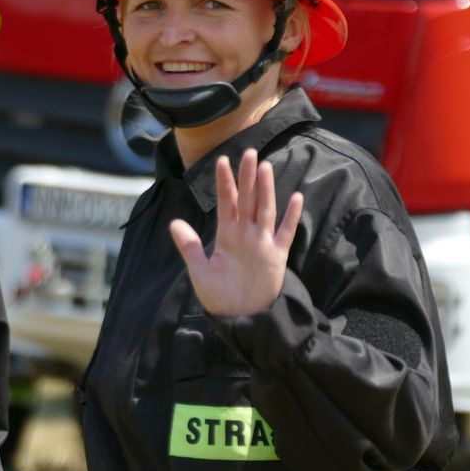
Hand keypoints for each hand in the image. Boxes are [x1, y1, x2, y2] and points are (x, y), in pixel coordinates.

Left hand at [169, 148, 302, 315]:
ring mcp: (263, 243)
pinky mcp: (277, 257)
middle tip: (248, 152)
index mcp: (226, 236)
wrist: (240, 318)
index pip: (226, 203)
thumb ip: (190, 246)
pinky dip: (291, 217)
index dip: (224, 183)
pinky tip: (295, 197)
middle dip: (247, 177)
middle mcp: (246, 235)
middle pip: (247, 200)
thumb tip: (174, 223)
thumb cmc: (219, 296)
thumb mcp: (199, 271)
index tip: (221, 160)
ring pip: (265, 210)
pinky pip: (286, 233)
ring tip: (265, 167)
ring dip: (266, 189)